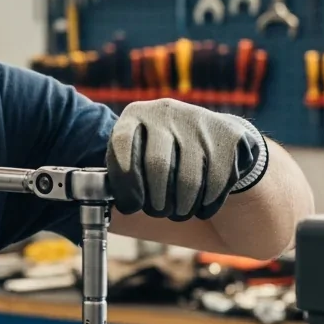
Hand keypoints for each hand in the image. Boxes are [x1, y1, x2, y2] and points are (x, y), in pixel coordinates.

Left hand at [105, 99, 266, 220]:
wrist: (216, 139)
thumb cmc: (164, 156)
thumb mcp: (136, 155)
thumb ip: (118, 175)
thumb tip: (95, 203)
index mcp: (135, 116)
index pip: (123, 145)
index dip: (125, 182)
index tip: (131, 206)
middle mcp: (165, 111)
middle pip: (158, 166)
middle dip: (156, 201)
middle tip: (158, 211)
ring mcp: (198, 121)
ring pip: (189, 180)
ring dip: (182, 207)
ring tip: (179, 212)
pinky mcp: (228, 136)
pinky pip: (216, 182)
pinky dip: (207, 204)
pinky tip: (203, 205)